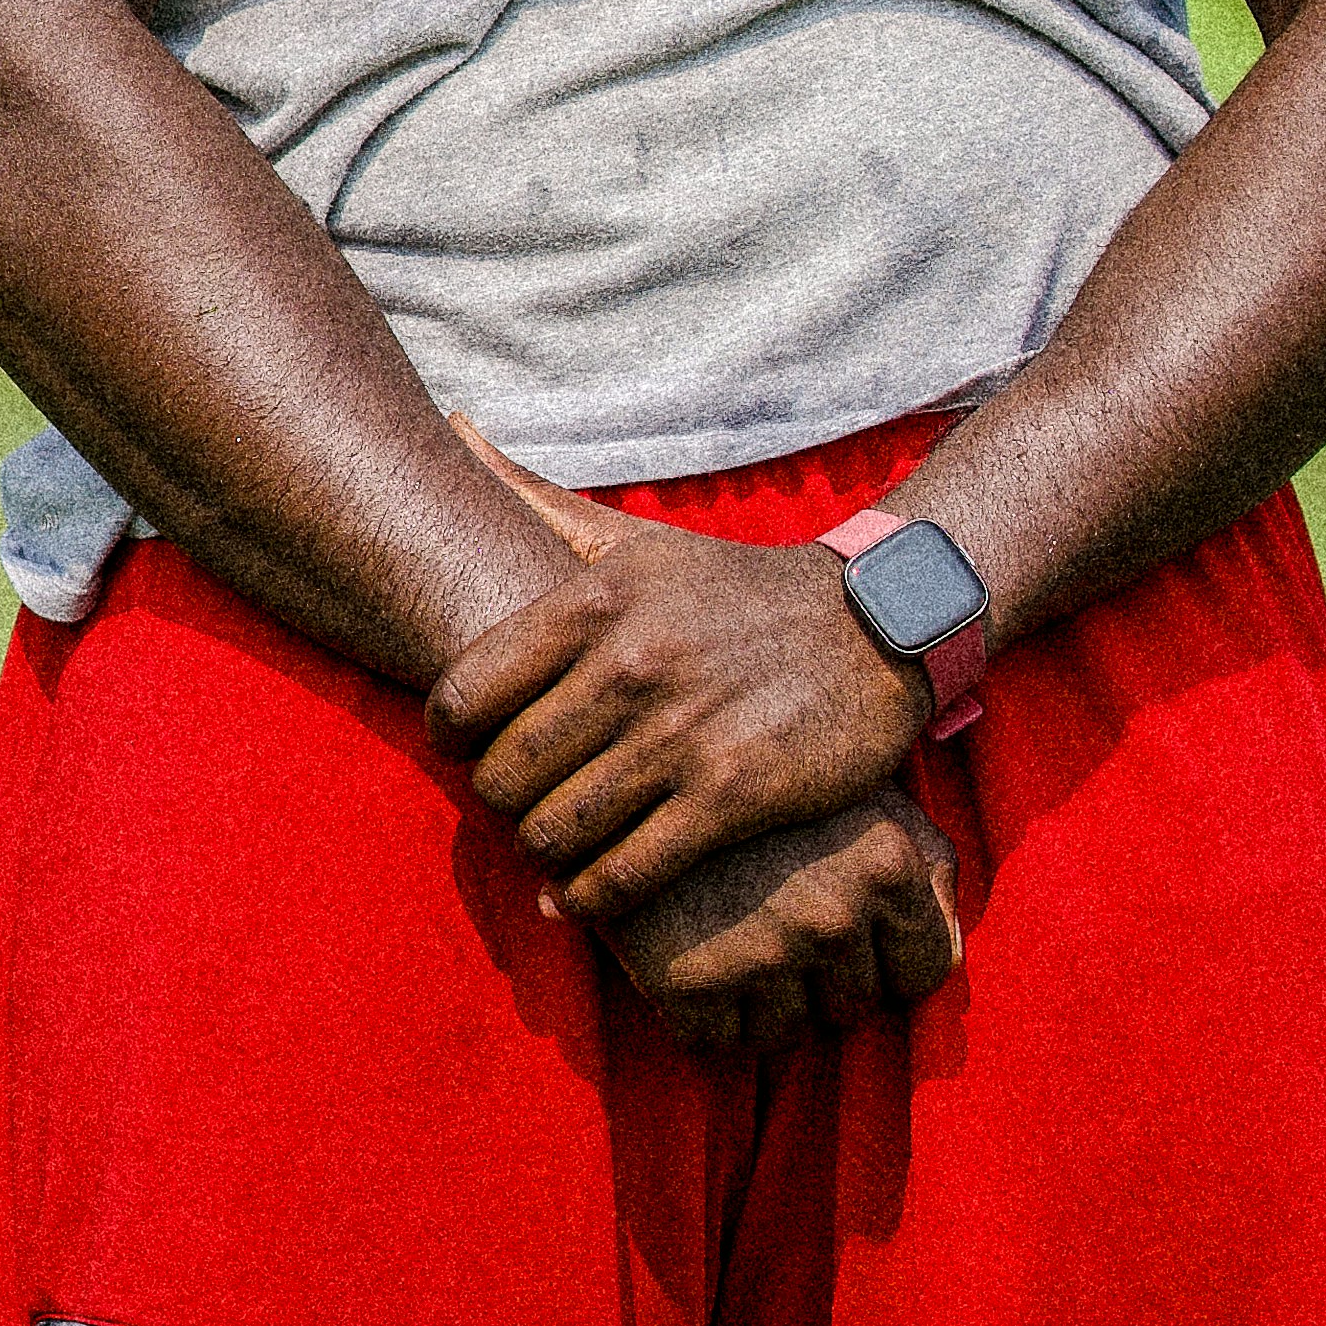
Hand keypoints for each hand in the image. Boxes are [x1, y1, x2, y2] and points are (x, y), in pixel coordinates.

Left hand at [423, 442, 954, 1019]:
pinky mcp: (732, 797)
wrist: (876, 628)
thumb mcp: (634, 539)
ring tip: (554, 848)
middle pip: (503, 775)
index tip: (471, 748)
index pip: (462, 694)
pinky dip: (592, 898)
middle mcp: (630, 665)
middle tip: (520, 805)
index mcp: (594, 600)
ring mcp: (681, 734)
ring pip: (555, 832)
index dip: (449, 736)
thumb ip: (535, 497)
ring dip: (544, 854)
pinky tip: (587, 894)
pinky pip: (624, 874)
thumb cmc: (734, 591)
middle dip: (501, 803)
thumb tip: (454, 428)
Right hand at [605, 796, 964, 1056]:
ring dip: (761, 998)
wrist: (625, 746)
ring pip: (786, 1032)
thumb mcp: (863, 794)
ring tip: (729, 932)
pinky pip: (716, 1042)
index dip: (889, 958)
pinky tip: (688, 950)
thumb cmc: (761, 768)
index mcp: (887, 862)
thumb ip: (923, 866)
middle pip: (853, 1006)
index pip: (927, 972)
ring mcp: (762, 951)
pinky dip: (702, 1014)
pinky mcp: (688, 979)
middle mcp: (834, 915)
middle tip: (771, 918)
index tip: (849, 932)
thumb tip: (952, 956)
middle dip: (820, 975)